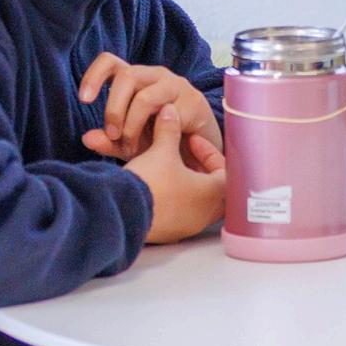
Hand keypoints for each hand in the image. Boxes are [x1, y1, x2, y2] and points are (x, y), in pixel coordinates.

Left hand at [79, 55, 220, 162]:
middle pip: (126, 76)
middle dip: (114, 109)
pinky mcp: (194, 102)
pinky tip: (160, 147)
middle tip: (113, 136)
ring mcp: (177, 86)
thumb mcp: (130, 144)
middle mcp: (156, 76)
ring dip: (133, 125)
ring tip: (132, 147)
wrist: (202, 153)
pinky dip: (158, 134)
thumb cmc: (163, 142)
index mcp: (136, 79)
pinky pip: (168, 115)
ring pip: (145, 97)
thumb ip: (109, 142)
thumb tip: (86, 138)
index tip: (84, 100)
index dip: (93, 76)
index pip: (110, 62)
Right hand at [127, 107, 226, 243]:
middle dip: (198, 167)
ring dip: (185, 183)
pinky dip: (173, 198)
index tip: (191, 141)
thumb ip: (169, 130)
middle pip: (212, 186)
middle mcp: (206, 214)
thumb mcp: (161, 151)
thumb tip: (169, 112)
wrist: (121, 212)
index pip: (224, 168)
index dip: (208, 150)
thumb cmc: (150, 183)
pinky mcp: (169, 234)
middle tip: (184, 155)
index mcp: (214, 194)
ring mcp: (188, 227)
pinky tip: (157, 186)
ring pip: (195, 201)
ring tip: (169, 167)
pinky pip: (179, 213)